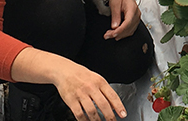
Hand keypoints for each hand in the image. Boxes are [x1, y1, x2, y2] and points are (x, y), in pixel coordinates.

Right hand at [12, 48, 127, 120]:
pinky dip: (84, 120)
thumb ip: (106, 91)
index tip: (123, 114)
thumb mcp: (97, 79)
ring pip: (92, 111)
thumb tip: (114, 106)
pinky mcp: (71, 100)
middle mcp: (91, 88)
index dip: (119, 106)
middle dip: (109, 116)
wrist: (64, 71)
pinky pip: (79, 114)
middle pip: (103, 105)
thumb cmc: (82, 76)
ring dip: (97, 120)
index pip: (112, 95)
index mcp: (100, 82)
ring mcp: (81, 94)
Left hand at [104, 0, 139, 39]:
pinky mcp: (134, 20)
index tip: (113, 34)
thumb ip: (115, 15)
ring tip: (110, 35)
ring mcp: (136, 18)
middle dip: (118, 34)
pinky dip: (123, 33)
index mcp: (132, 9)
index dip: (120, 30)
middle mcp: (136, 14)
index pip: (128, 22)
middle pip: (129, 28)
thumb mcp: (114, 4)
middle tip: (107, 35)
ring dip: (120, 35)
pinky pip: (130, 30)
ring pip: (130, 31)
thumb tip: (115, 27)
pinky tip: (116, 34)